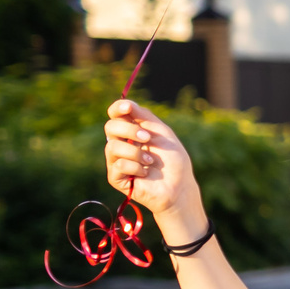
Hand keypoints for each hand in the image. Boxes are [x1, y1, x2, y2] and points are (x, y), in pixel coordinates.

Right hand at [102, 100, 205, 239]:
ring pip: (112, 146)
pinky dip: (135, 167)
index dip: (118, 108)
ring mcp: (116, 160)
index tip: (127, 107)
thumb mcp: (162, 133)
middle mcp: (121, 143)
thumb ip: (144, 117)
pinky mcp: (115, 177)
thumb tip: (126, 102)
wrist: (179, 186)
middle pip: (110, 127)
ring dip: (135, 152)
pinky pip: (118, 164)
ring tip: (151, 161)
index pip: (116, 115)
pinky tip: (145, 173)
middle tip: (147, 138)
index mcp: (132, 131)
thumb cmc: (173, 161)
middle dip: (129, 129)